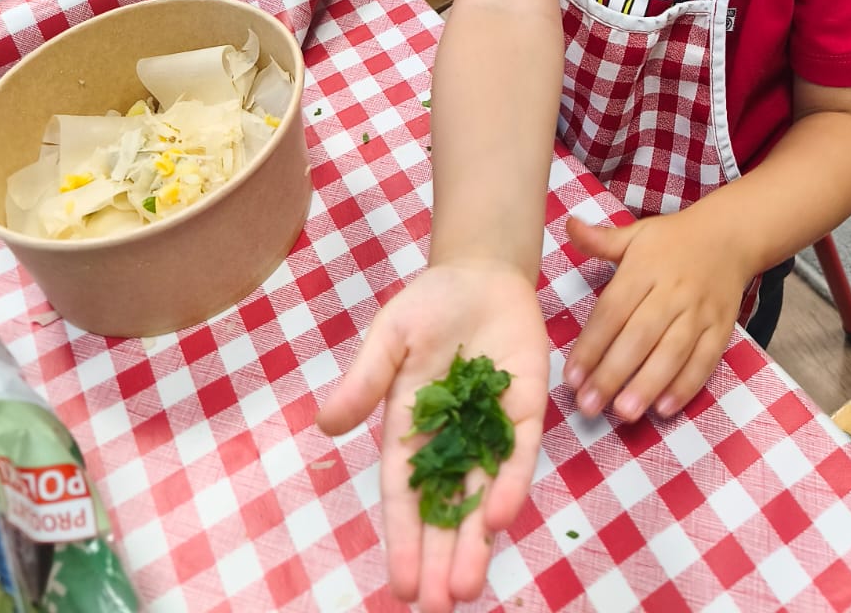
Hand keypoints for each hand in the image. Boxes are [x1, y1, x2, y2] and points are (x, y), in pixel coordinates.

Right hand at [317, 263, 548, 612]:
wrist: (482, 272)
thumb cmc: (429, 305)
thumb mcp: (389, 337)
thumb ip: (364, 382)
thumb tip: (325, 425)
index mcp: (409, 430)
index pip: (404, 496)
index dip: (403, 540)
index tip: (402, 587)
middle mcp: (450, 441)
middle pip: (444, 511)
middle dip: (440, 559)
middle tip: (439, 608)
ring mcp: (490, 430)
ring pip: (482, 497)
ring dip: (475, 543)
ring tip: (466, 589)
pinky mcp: (526, 412)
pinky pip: (518, 455)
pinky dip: (510, 486)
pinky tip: (499, 519)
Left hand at [563, 208, 748, 422]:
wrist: (729, 236)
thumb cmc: (672, 241)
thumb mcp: (635, 234)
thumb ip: (600, 240)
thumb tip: (568, 224)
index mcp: (644, 268)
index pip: (613, 311)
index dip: (591, 345)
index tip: (571, 377)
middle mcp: (672, 291)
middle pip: (639, 336)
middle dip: (612, 373)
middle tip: (588, 405)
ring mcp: (699, 312)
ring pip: (672, 353)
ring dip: (647, 385)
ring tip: (623, 412)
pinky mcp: (721, 329)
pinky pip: (704, 361)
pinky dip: (686, 386)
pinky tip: (664, 408)